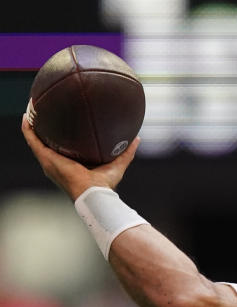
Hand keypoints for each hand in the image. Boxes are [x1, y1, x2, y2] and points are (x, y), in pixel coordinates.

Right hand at [20, 111, 138, 199]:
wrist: (93, 194)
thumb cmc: (104, 186)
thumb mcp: (116, 164)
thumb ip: (126, 152)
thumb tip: (136, 138)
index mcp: (70, 165)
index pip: (62, 149)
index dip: (60, 136)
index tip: (61, 123)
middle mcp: (56, 163)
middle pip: (46, 143)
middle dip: (44, 128)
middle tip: (43, 112)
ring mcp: (49, 160)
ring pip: (35, 140)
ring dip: (32, 125)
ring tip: (32, 109)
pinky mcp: (45, 158)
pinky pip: (32, 140)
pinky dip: (28, 128)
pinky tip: (27, 116)